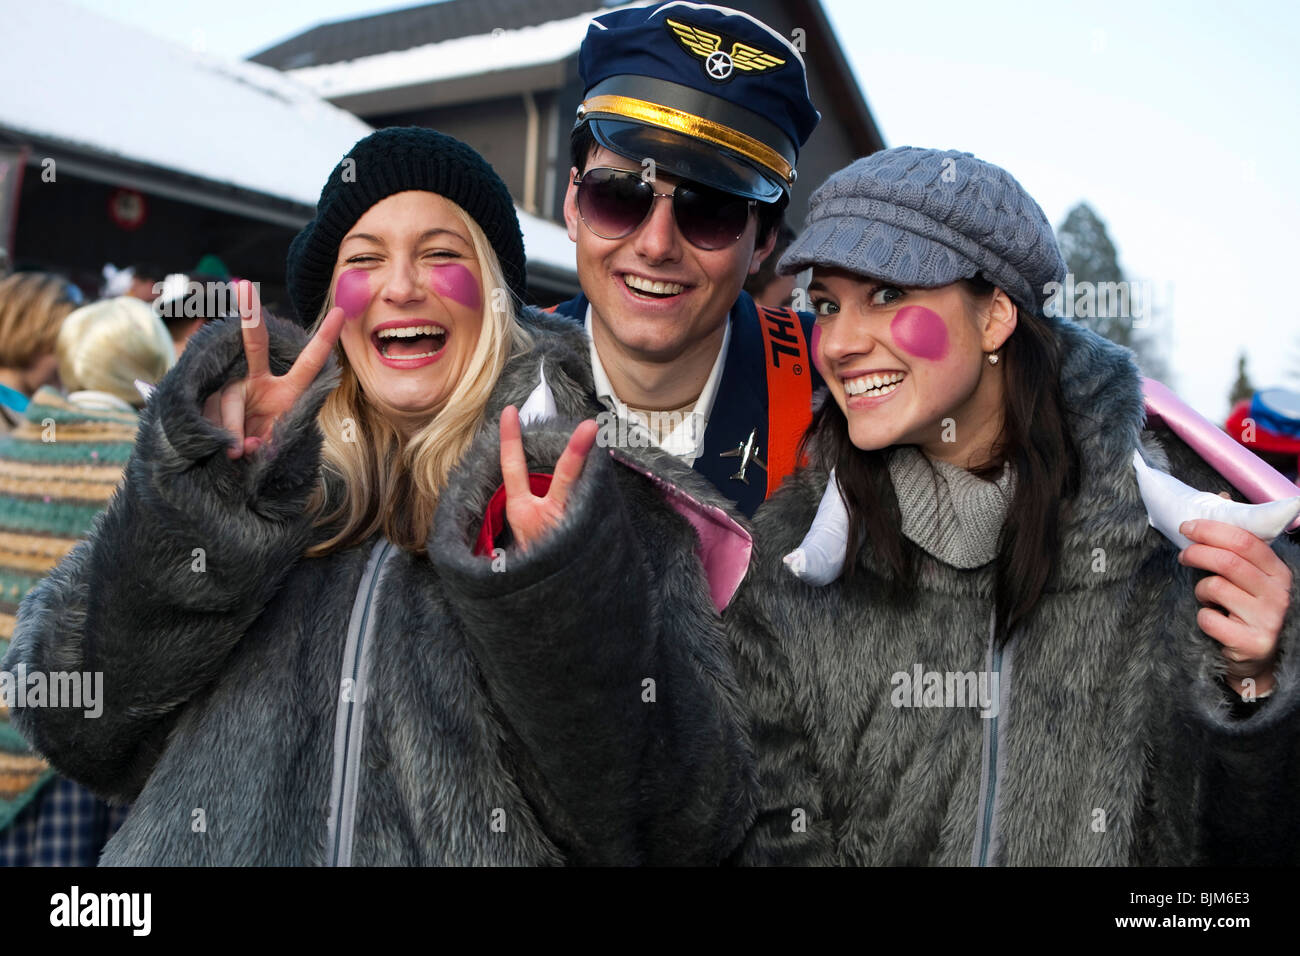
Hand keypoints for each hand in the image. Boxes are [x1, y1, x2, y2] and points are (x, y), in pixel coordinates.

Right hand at [201, 281, 345, 458]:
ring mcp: (233, 388)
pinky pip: (210, 413)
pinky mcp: (209, 400)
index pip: (310, 361)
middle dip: (251, 317)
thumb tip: (238, 446)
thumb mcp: (274, 446)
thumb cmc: (266, 447)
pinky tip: (223, 448)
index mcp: (289, 389)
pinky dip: (219, 434)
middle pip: (256, 345)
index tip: (340, 313)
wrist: (238, 460)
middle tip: (245, 288)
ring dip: (233, 429)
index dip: (324, 339)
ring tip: (239, 453)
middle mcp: (260, 380)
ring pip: (229, 400)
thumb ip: (262, 444)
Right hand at [499, 405, 598, 551]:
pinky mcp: (591, 541)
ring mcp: (572, 529)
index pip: (512, 468)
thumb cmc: (532, 560)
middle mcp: (548, 518)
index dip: (510, 440)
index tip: (510, 412)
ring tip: (605, 446)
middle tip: (590, 427)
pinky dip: (606, 497)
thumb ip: (524, 502)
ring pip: (591, 492)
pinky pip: (601, 510)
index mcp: (522, 513)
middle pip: (566, 478)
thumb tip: (535, 468)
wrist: (549, 603)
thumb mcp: (517, 533)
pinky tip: (610, 480)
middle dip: (577, 452)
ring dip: (598, 472)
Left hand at [1179, 517, 1293, 697]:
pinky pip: (1210, 619)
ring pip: (1216, 588)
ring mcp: (1268, 619)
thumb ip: (1237, 541)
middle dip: (1197, 552)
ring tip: (1206, 596)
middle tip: (1183, 555)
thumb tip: (1221, 498)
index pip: (1245, 541)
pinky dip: (1202, 617)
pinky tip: (1213, 620)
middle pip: (1228, 561)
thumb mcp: (1250, 575)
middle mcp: (1278, 593)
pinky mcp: (1252, 642)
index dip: (1211, 530)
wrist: (1258, 660)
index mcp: (1279, 571)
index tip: (1187, 526)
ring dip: (1201, 589)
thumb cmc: (1247, 608)